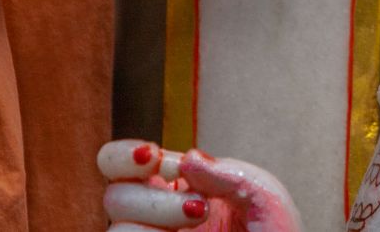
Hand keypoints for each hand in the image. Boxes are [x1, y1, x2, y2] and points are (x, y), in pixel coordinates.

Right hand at [98, 141, 301, 231]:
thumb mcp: (265, 197)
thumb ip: (230, 173)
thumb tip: (188, 159)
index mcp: (178, 189)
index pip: (121, 163)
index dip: (126, 155)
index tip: (155, 158)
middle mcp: (157, 219)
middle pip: (114, 197)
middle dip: (153, 199)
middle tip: (199, 209)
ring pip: (117, 230)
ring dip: (158, 223)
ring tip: (199, 227)